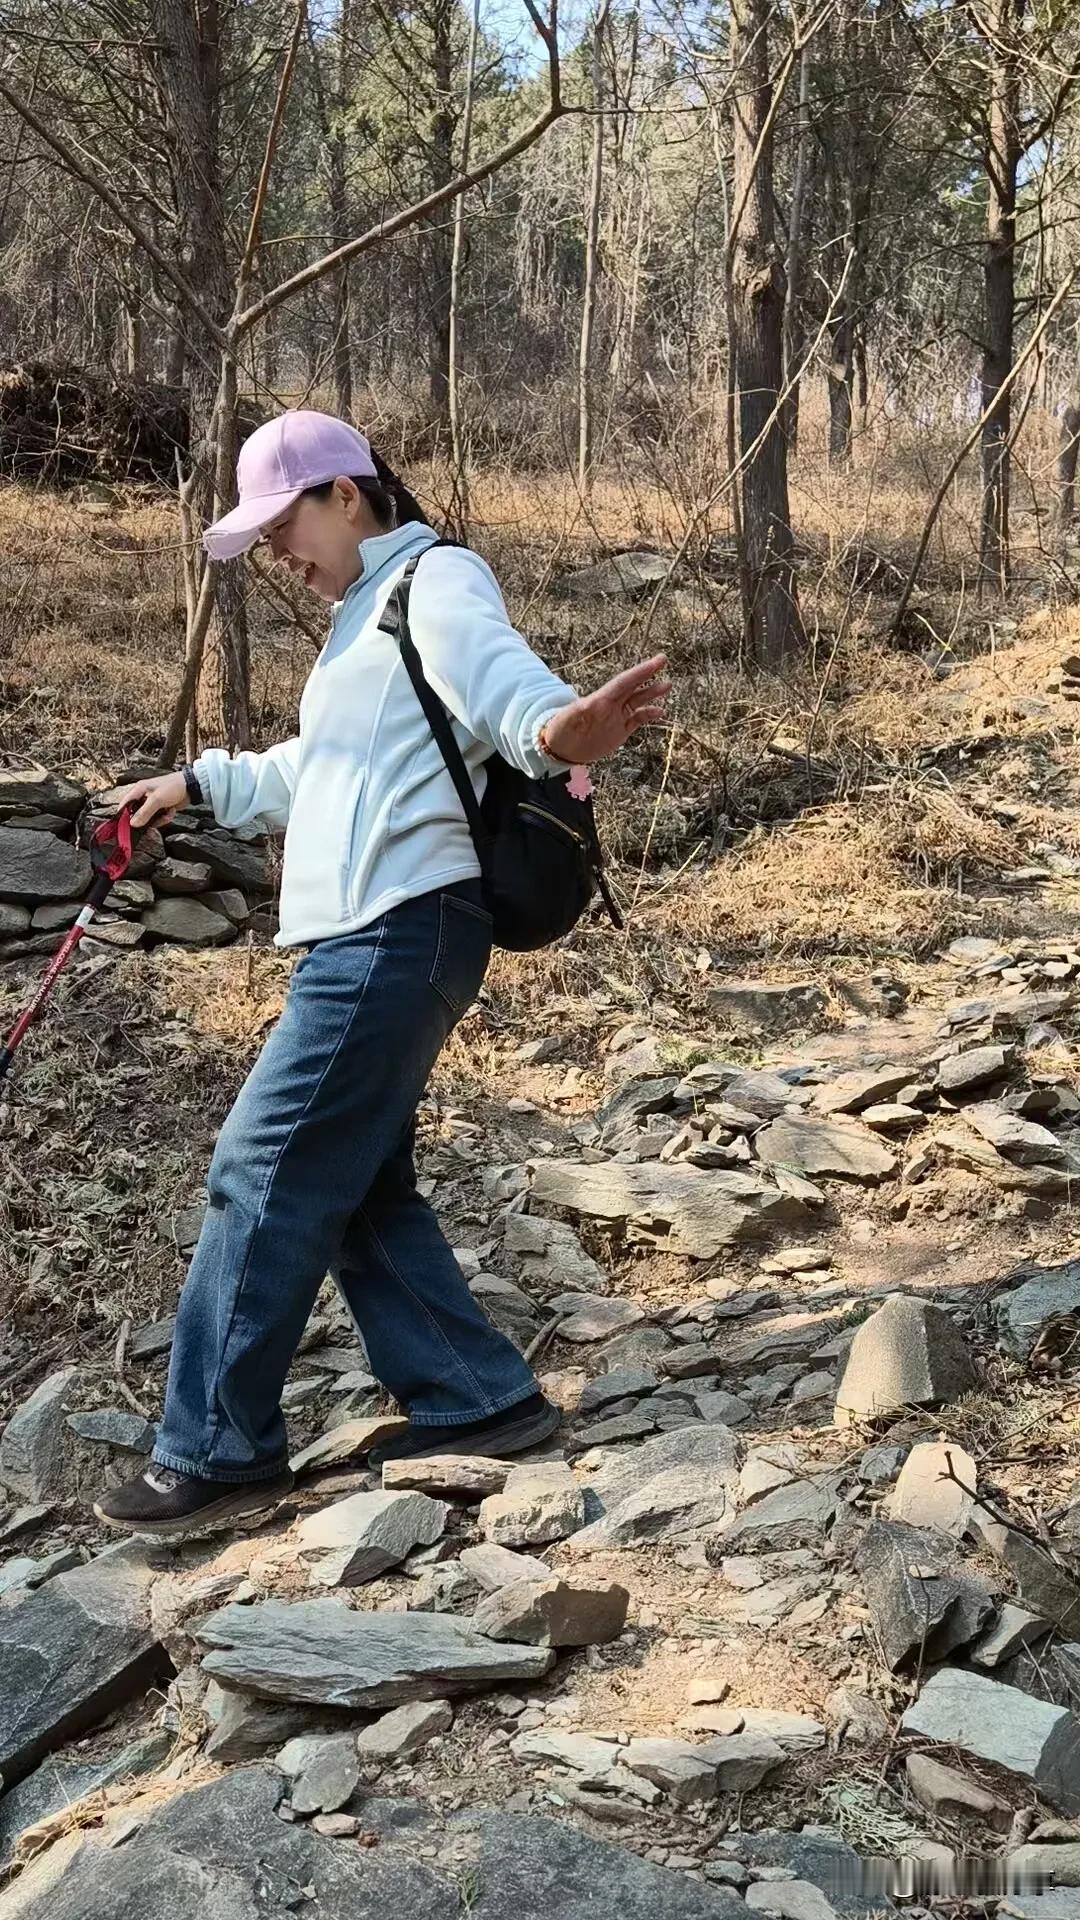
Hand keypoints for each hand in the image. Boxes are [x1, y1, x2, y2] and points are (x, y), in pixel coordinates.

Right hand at [109, 770, 188, 829]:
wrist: (191, 787)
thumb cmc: (173, 786)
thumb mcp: (157, 800)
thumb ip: (144, 812)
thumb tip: (133, 824)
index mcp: (139, 790)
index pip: (125, 804)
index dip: (124, 815)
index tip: (125, 827)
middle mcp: (144, 796)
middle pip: (137, 814)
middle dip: (146, 820)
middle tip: (152, 822)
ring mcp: (153, 803)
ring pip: (148, 818)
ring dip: (158, 819)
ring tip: (167, 814)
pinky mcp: (161, 808)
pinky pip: (158, 819)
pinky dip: (165, 818)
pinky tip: (171, 811)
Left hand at [541, 654, 669, 764]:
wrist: (560, 748)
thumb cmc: (559, 731)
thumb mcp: (566, 721)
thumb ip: (577, 713)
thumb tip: (587, 705)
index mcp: (600, 700)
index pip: (624, 682)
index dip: (640, 672)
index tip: (655, 662)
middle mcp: (611, 706)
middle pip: (633, 687)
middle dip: (648, 674)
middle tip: (663, 659)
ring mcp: (616, 717)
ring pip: (638, 701)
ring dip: (652, 693)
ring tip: (667, 685)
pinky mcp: (619, 730)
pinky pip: (637, 720)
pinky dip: (649, 715)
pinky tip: (661, 712)